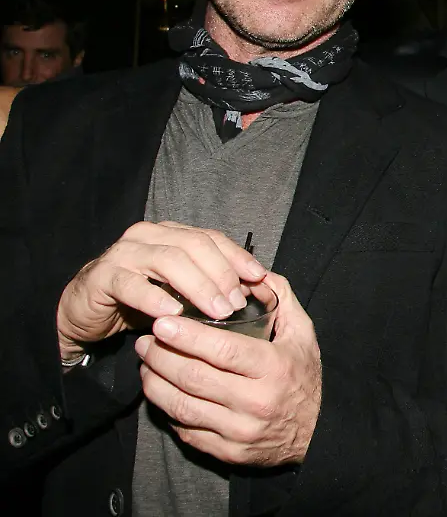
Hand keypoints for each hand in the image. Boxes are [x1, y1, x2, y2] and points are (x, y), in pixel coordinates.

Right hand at [57, 221, 266, 360]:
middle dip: (221, 273)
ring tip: (218, 311)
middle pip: (194, 245)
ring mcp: (124, 253)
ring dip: (198, 286)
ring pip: (169, 260)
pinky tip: (174, 314)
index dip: (237, 256)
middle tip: (237, 302)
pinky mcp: (103, 276)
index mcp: (171, 233)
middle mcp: (148, 235)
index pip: (211, 237)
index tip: (259, 277)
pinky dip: (156, 298)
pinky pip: (133, 284)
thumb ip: (208, 283)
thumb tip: (251, 290)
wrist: (86, 312)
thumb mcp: (179, 290)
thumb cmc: (139, 299)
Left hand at [135, 272, 321, 465]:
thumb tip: (254, 273)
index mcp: (275, 368)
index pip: (224, 350)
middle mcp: (256, 402)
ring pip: (183, 406)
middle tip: (146, 340)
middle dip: (162, 356)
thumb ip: (281, 299)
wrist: (316, 433)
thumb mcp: (303, 334)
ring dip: (155, 383)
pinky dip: (167, 409)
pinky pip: (186, 430)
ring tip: (146, 363)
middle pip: (195, 377)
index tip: (162, 323)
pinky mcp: (227, 452)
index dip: (188, 337)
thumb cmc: (304, 377)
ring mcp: (239, 430)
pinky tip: (160, 391)